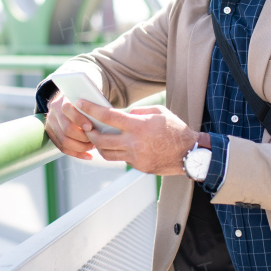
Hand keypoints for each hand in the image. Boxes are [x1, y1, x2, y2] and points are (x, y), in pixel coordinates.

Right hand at [44, 91, 94, 160]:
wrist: (70, 96)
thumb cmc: (86, 96)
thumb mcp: (90, 93)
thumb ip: (95, 99)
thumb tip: (105, 111)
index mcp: (63, 98)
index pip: (67, 110)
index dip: (79, 120)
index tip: (91, 127)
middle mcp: (54, 110)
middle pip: (66, 129)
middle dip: (83, 138)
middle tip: (95, 139)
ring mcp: (51, 122)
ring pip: (63, 141)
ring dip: (80, 147)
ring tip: (93, 146)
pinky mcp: (51, 132)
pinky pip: (62, 147)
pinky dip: (76, 153)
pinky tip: (87, 155)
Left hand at [75, 101, 198, 175]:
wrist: (190, 154)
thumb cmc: (176, 130)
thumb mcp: (159, 112)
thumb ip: (138, 112)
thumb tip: (123, 115)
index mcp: (138, 126)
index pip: (108, 116)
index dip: (91, 109)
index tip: (80, 103)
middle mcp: (134, 143)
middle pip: (101, 140)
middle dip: (89, 134)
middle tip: (86, 128)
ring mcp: (136, 157)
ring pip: (107, 154)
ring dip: (100, 146)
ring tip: (99, 138)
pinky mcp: (139, 167)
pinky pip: (122, 159)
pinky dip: (118, 152)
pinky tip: (120, 146)